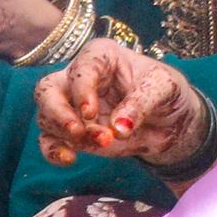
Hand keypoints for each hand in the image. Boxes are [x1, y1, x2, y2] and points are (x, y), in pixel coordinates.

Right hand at [37, 36, 216, 170]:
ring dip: (69, 136)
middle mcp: (78, 80)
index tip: (90, 112)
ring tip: (102, 142)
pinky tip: (69, 159)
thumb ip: (141, 103)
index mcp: (100, 57)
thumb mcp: (163, 88)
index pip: (81, 70)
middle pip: (47, 90)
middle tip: (77, 131)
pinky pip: (49, 142)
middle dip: (57, 112)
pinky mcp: (71, 134)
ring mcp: (71, 108)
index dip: (81, 91)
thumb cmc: (164, 92)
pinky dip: (53, 152)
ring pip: (47, 118)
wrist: (168, 122)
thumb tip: (119, 128)